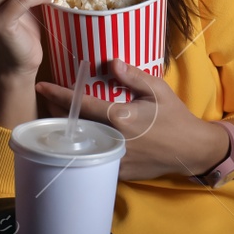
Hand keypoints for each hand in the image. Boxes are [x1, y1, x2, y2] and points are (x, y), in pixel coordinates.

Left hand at [34, 60, 229, 181]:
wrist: (191, 150)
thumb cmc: (174, 117)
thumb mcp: (157, 90)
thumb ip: (133, 76)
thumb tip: (111, 62)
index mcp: (120, 118)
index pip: (81, 105)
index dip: (59, 94)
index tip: (41, 86)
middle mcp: (114, 140)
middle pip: (75, 126)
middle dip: (58, 113)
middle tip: (47, 100)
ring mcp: (115, 159)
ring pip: (82, 145)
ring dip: (69, 132)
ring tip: (60, 118)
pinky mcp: (119, 172)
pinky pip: (95, 159)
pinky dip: (85, 148)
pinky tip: (80, 139)